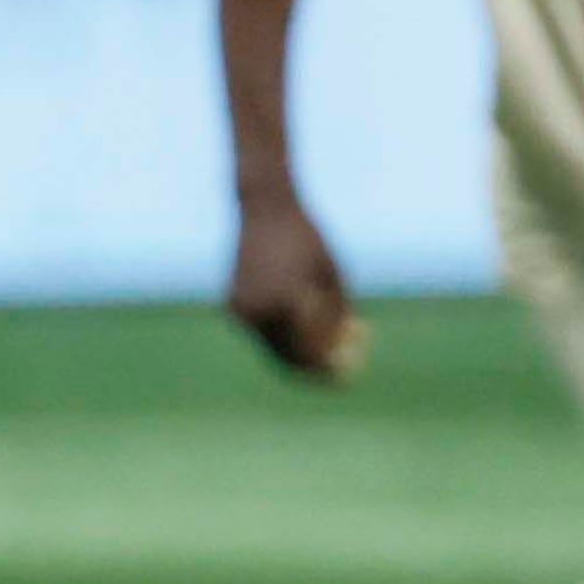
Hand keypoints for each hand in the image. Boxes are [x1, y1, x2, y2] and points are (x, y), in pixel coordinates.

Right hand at [227, 196, 362, 381]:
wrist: (264, 210)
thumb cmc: (307, 239)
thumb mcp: (332, 276)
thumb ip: (337, 316)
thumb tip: (344, 350)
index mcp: (288, 299)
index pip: (312, 349)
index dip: (331, 364)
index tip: (349, 372)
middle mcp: (259, 309)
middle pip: (289, 356)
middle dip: (314, 366)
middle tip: (337, 371)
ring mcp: (242, 310)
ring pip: (273, 348)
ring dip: (298, 352)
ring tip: (324, 343)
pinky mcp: (234, 307)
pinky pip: (262, 333)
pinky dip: (282, 336)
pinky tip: (298, 324)